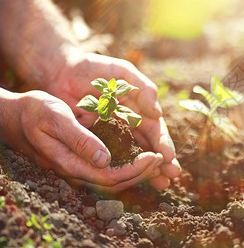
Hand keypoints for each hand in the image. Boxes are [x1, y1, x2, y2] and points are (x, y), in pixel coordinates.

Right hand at [0, 90, 165, 191]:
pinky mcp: (79, 161)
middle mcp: (76, 171)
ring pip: (113, 179)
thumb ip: (78, 139)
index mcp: (71, 163)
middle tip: (164, 161)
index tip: (156, 156)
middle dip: (143, 173)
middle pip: (116, 182)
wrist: (14, 116)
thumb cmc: (34, 111)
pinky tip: (138, 156)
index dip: (137, 169)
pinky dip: (126, 165)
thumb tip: (104, 159)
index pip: (112, 176)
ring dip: (137, 172)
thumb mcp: (56, 118)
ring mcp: (77, 168)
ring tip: (157, 160)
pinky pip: (107, 170)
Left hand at [44, 52, 180, 189]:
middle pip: (149, 146)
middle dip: (162, 162)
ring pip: (133, 156)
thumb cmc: (94, 69)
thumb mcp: (121, 72)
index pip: (155, 129)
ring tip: (160, 184)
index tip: (169, 157)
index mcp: (139, 109)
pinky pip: (110, 158)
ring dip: (148, 170)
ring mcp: (112, 135)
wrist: (60, 72)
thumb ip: (142, 87)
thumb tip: (157, 112)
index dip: (163, 143)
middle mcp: (129, 125)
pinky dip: (121, 170)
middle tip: (172, 176)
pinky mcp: (95, 142)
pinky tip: (130, 181)